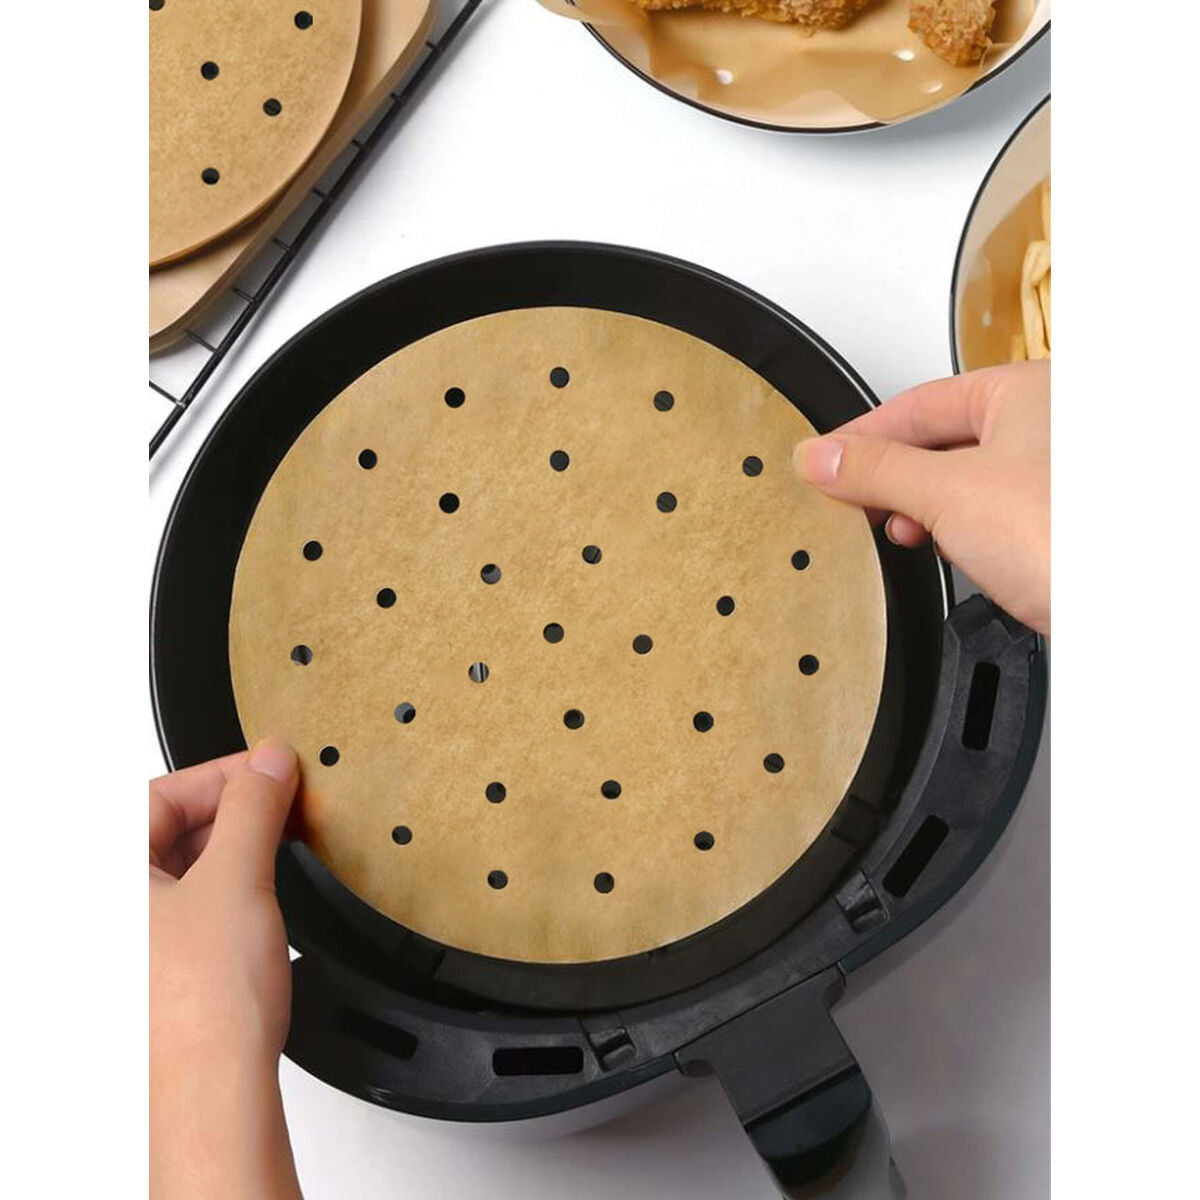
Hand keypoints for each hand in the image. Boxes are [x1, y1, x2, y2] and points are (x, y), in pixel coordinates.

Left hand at [150, 740, 302, 1199]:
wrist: (213, 1092)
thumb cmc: (201, 1008)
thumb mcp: (238, 878)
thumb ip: (254, 807)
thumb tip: (271, 763)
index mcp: (102, 878)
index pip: (163, 793)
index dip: (227, 774)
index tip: (275, 769)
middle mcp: (105, 911)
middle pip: (171, 829)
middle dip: (235, 812)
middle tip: (286, 804)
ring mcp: (130, 944)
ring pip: (184, 868)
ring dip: (236, 850)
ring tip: (283, 847)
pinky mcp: (158, 971)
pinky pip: (192, 906)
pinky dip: (230, 889)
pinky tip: (263, 897)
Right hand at [795, 361, 1049, 635]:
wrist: (1129, 611)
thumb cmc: (1070, 536)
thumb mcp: (947, 493)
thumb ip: (876, 470)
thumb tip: (821, 457)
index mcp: (1028, 390)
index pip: (917, 404)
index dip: (861, 436)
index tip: (822, 464)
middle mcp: (1052, 423)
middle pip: (942, 440)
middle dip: (893, 476)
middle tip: (854, 501)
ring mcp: (1058, 475)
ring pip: (967, 479)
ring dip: (927, 507)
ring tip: (904, 530)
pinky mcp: (1060, 522)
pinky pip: (992, 512)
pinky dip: (961, 529)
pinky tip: (950, 550)